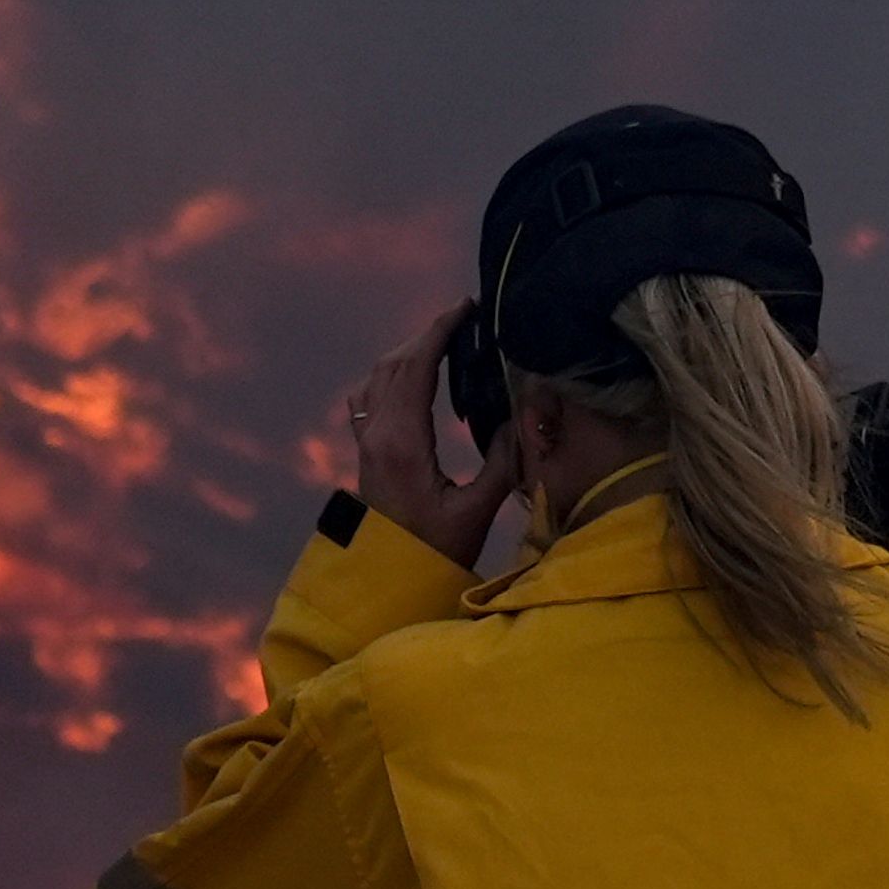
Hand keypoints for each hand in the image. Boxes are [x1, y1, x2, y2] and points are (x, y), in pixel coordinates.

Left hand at [348, 300, 518, 569]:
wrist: (388, 581)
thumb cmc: (433, 551)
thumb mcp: (477, 510)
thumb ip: (503, 461)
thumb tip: (523, 415)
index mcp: (402, 442)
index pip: (417, 368)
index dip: (440, 331)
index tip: (466, 307)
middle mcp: (377, 434)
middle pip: (396, 364)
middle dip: (428, 334)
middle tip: (464, 318)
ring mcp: (365, 442)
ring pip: (379, 376)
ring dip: (408, 351)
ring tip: (444, 340)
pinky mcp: (365, 452)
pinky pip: (368, 397)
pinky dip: (390, 374)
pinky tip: (408, 376)